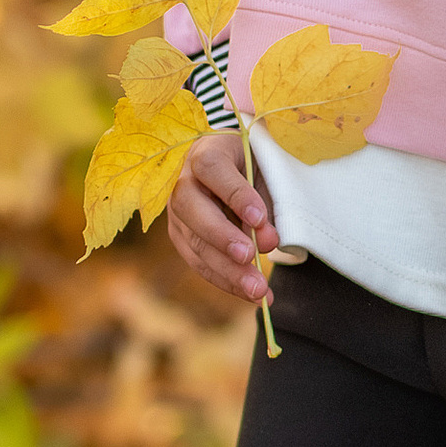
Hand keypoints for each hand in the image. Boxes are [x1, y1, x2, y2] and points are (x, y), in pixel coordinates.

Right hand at [168, 132, 276, 307]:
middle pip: (191, 208)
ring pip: (193, 242)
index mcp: (205, 152)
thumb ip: (267, 204)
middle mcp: (182, 181)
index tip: (259, 218)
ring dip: (226, 270)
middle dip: (221, 237)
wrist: (235, 166)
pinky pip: (199, 262)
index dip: (235, 194)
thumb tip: (267, 242)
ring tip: (257, 290)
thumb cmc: (254, 166)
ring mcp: (177, 211)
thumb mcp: (264, 173)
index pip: (213, 169)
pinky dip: (226, 280)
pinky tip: (249, 294)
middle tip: (249, 257)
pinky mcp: (181, 236)